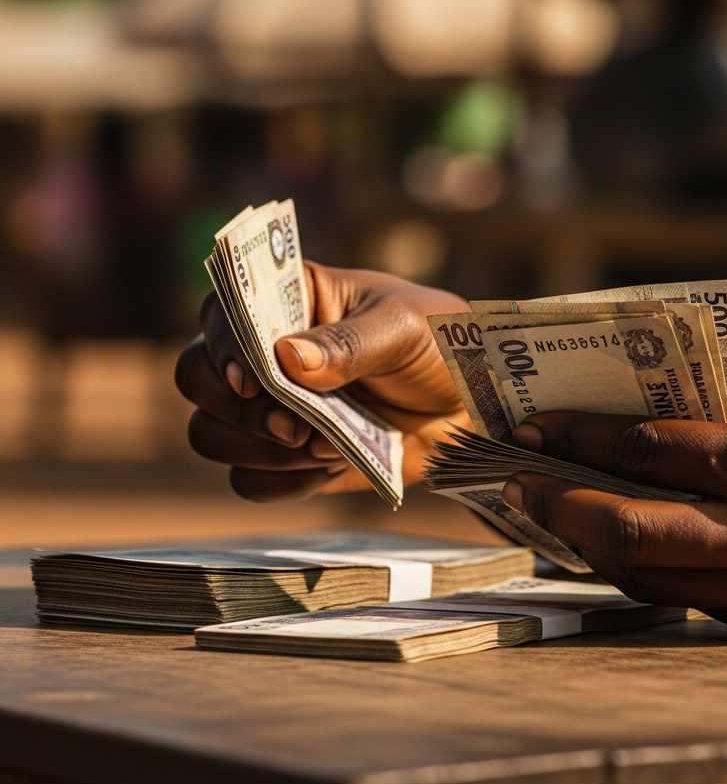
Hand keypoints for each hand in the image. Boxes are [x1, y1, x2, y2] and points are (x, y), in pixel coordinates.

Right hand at [175, 264, 467, 499]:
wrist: (473, 408)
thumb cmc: (441, 345)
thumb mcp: (405, 330)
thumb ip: (349, 342)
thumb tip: (287, 357)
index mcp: (292, 301)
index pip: (221, 313)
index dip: (221, 347)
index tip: (251, 381)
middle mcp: (268, 354)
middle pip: (196, 378)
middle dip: (237, 411)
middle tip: (292, 426)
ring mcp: (275, 409)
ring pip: (213, 434)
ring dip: (259, 450)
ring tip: (323, 446)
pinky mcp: (291, 459)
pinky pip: (249, 481)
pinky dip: (280, 483)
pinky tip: (327, 467)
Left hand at [503, 388, 726, 636]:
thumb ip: (726, 423)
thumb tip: (646, 434)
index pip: (649, 449)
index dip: (579, 440)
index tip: (534, 431)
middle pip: (633, 531)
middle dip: (563, 508)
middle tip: (520, 486)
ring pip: (653, 578)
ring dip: (596, 548)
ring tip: (560, 518)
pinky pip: (697, 598)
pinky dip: (653, 572)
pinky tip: (627, 549)